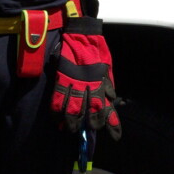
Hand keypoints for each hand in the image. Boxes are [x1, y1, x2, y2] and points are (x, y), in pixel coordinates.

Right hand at [50, 17, 121, 139]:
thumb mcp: (107, 68)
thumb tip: (111, 98)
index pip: (109, 109)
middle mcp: (90, 87)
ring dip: (72, 123)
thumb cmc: (97, 52)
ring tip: (70, 129)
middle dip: (90, 124)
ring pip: (73, 110)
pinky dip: (56, 111)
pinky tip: (56, 119)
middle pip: (91, 113)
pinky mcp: (62, 79)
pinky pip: (57, 100)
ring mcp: (75, 84)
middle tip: (88, 130)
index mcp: (103, 84)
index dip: (113, 124)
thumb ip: (108, 84)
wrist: (82, 35)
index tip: (116, 137)